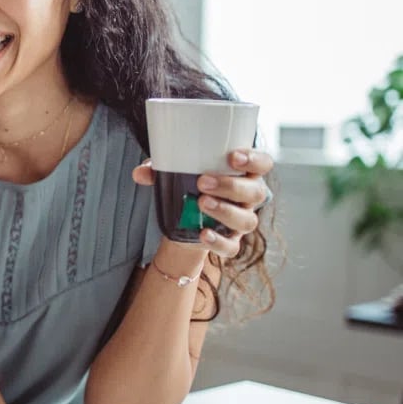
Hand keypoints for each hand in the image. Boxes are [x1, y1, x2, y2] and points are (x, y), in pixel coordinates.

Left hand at [133, 149, 273, 257]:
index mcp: (243, 174)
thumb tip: (140, 173)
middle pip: (255, 192)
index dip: (254, 160)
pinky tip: (203, 234)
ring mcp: (241, 221)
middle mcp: (248, 198)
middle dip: (230, 186)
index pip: (263, 164)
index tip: (233, 157)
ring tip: (201, 203)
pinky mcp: (231, 241)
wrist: (184, 221)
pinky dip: (219, 242)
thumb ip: (160, 170)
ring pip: (247, 219)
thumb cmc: (188, 186)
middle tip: (202, 182)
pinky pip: (232, 247)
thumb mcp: (175, 173)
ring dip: (225, 211)